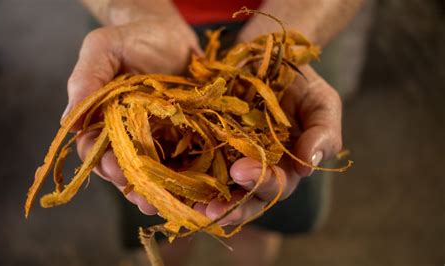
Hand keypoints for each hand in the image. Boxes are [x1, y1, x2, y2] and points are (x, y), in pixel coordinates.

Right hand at [66, 14, 200, 214]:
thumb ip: (87, 79)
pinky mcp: (185, 136)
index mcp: (103, 118)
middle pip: (125, 167)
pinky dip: (185, 177)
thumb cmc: (133, 37)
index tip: (113, 170)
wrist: (172, 33)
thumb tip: (69, 122)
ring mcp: (157, 137)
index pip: (95, 148)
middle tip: (145, 200)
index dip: (102, 162)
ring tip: (167, 202)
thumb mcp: (103, 48)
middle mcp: (128, 133)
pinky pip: (183, 161)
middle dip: (133, 186)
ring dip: (158, 190)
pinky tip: (192, 188)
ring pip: (153, 171)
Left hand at [196, 65, 342, 225]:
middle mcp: (254, 167)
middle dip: (228, 206)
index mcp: (284, 166)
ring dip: (201, 200)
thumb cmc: (299, 80)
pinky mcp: (203, 140)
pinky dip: (180, 172)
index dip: (260, 185)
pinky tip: (168, 179)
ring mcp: (226, 155)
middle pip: (242, 197)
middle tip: (210, 209)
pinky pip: (190, 161)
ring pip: (214, 187)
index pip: (275, 186)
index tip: (243, 172)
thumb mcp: (321, 102)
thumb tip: (310, 167)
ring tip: (187, 206)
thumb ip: (323, 133)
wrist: (266, 52)